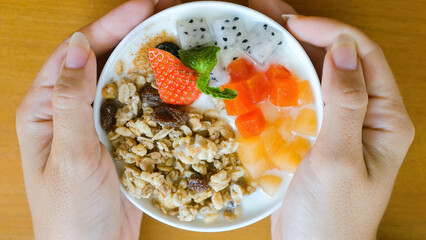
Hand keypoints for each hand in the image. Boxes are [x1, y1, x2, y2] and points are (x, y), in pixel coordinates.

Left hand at [16, 0, 179, 238]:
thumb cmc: (70, 212)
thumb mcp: (69, 156)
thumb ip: (71, 103)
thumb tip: (77, 49)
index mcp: (46, 109)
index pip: (75, 55)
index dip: (107, 27)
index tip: (141, 9)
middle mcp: (70, 110)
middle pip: (100, 61)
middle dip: (130, 35)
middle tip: (164, 15)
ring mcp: (96, 124)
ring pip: (121, 81)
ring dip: (145, 60)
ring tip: (173, 41)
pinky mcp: (119, 139)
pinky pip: (137, 106)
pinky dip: (155, 91)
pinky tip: (175, 81)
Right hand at [249, 0, 414, 238]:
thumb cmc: (333, 214)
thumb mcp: (340, 158)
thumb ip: (346, 103)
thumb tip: (344, 49)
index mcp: (385, 119)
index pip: (363, 58)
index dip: (331, 33)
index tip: (294, 23)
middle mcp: (366, 116)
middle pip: (340, 61)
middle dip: (308, 36)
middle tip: (272, 18)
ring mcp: (340, 125)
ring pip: (320, 77)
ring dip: (294, 53)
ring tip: (265, 33)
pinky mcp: (317, 135)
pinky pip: (304, 98)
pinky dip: (284, 81)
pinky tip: (264, 70)